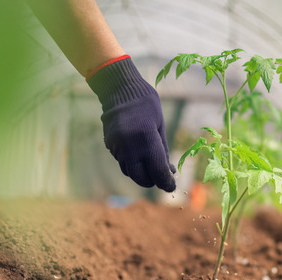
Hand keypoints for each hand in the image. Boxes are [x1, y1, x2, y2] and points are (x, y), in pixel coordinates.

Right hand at [87, 56, 175, 191]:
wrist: (120, 89)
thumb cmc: (147, 105)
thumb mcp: (160, 127)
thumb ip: (162, 151)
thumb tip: (169, 172)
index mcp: (147, 139)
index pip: (158, 171)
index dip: (166, 182)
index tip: (172, 186)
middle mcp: (130, 146)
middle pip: (141, 178)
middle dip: (152, 181)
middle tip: (160, 178)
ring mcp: (117, 147)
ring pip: (130, 171)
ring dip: (141, 172)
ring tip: (150, 163)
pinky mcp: (110, 145)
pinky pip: (122, 161)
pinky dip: (132, 162)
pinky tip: (138, 152)